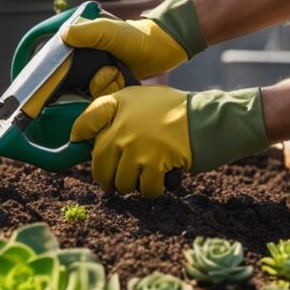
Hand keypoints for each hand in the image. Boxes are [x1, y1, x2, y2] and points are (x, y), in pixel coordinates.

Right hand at [60, 0, 207, 95]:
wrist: (163, 48)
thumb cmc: (136, 36)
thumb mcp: (109, 31)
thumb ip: (86, 32)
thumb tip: (63, 36)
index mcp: (78, 44)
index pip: (58, 63)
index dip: (61, 74)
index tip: (77, 75)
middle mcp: (84, 59)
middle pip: (73, 83)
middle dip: (94, 81)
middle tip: (109, 71)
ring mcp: (96, 73)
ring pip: (90, 92)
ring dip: (106, 87)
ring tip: (119, 73)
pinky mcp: (108, 85)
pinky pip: (102, 97)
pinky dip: (113, 92)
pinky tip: (123, 80)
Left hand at [70, 85, 268, 197]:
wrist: (209, 117)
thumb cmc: (175, 110)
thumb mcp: (139, 99)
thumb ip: (110, 112)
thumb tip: (81, 136)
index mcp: (117, 106)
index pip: (84, 124)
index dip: (79, 137)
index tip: (79, 145)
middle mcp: (122, 126)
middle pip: (99, 164)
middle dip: (107, 178)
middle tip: (116, 181)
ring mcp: (137, 145)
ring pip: (122, 181)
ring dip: (132, 186)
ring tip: (143, 178)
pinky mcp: (155, 162)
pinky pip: (146, 189)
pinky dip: (152, 190)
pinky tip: (160, 181)